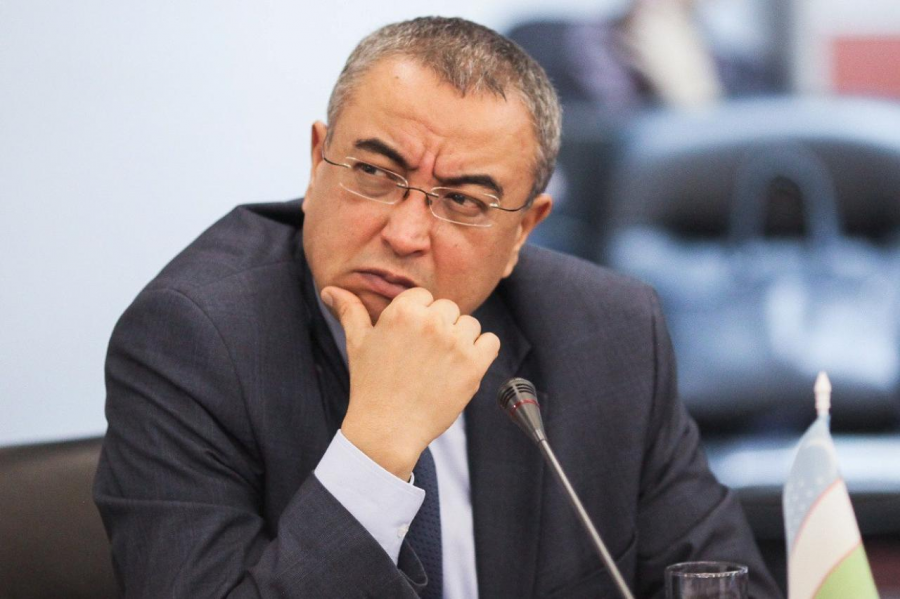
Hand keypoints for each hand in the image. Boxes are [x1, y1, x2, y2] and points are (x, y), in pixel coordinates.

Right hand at [321, 286, 499, 479]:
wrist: (388, 429)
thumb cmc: (371, 384)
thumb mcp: (358, 343)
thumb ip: (350, 310)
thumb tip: (330, 290)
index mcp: (404, 311)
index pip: (424, 297)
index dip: (418, 317)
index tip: (410, 340)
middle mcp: (431, 322)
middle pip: (448, 309)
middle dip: (439, 328)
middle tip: (423, 356)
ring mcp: (455, 343)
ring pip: (470, 324)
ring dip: (460, 339)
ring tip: (440, 364)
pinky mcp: (474, 365)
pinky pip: (490, 342)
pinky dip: (481, 352)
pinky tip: (462, 366)